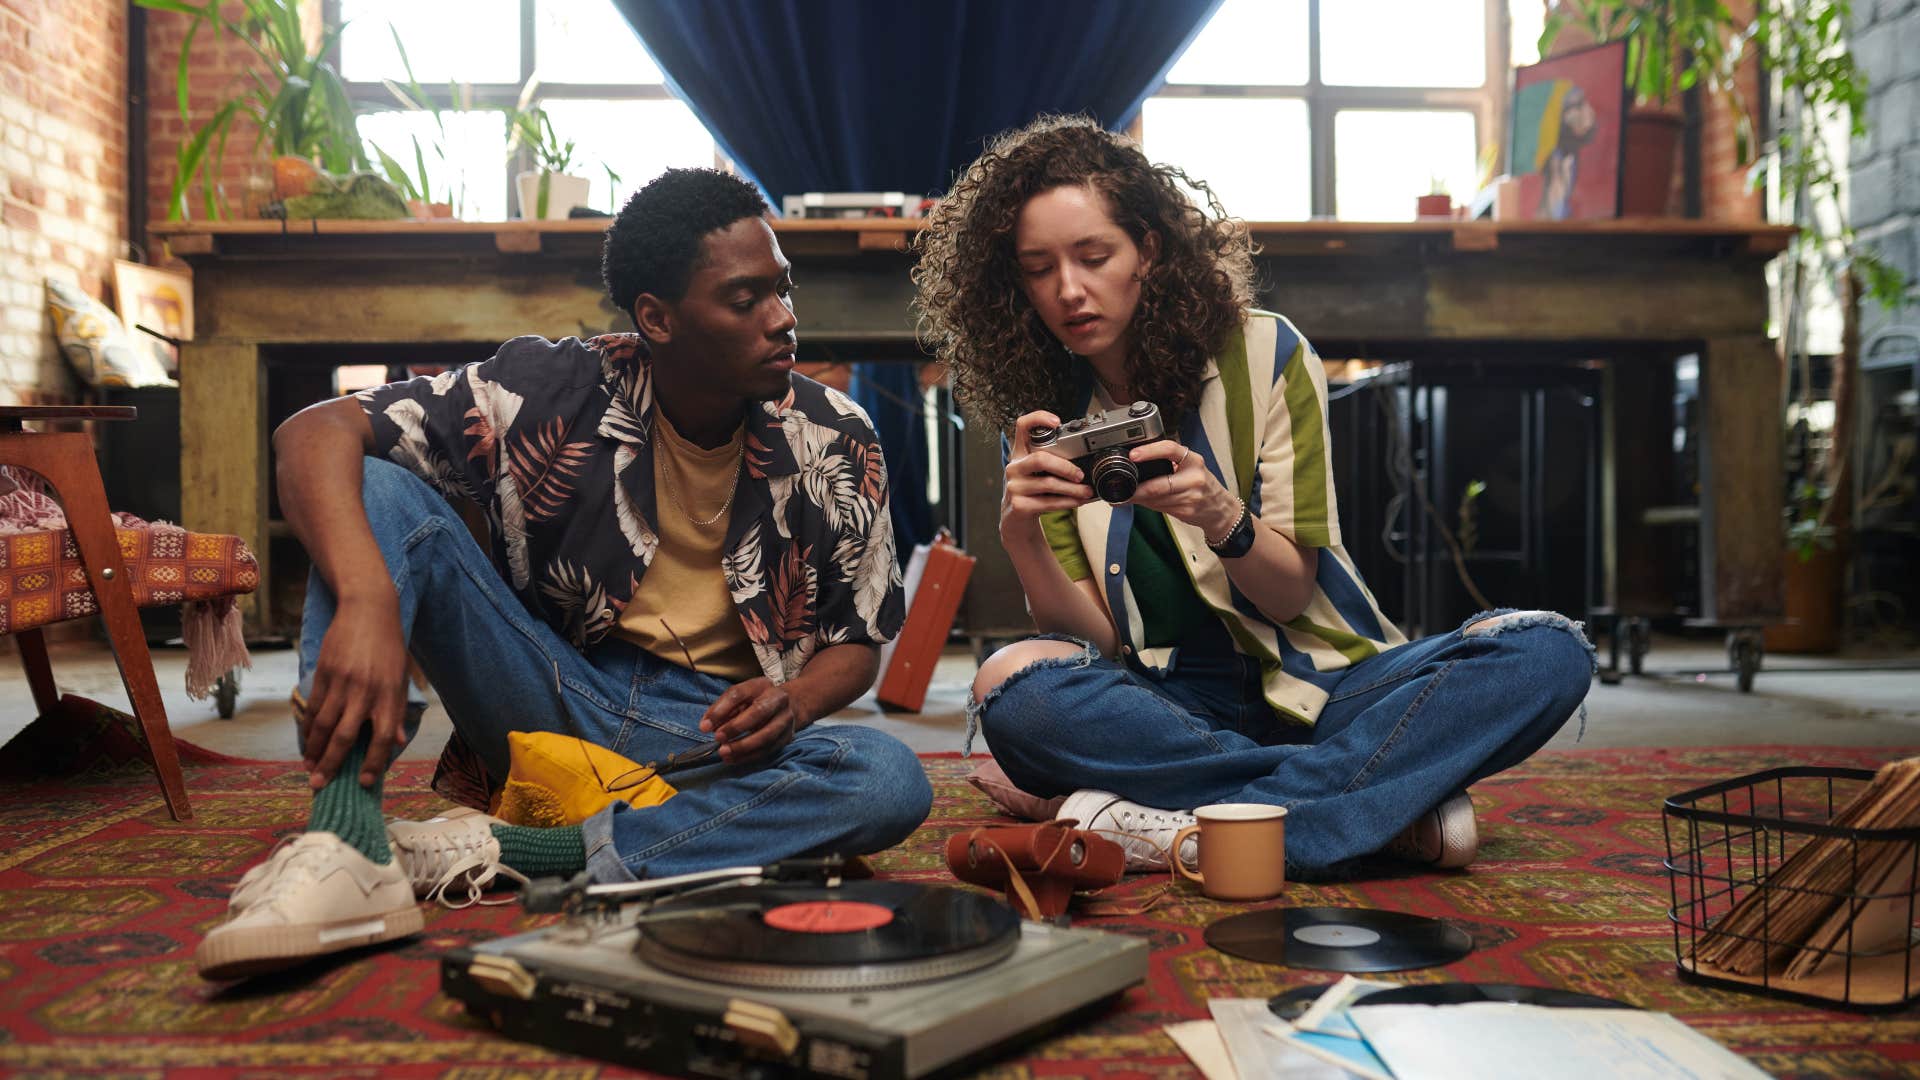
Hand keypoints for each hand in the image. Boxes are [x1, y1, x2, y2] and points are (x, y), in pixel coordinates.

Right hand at [301, 593, 409, 790]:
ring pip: (324, 724)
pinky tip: (307, 741)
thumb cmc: (389, 647)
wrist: (368, 610)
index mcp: (389, 695)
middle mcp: (365, 692)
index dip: (375, 763)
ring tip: (308, 768)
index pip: (382, 738)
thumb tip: (396, 742)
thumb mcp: (400, 678)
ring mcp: (342, 682)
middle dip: (331, 765)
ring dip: (314, 750)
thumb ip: (396, 711)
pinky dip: (309, 726)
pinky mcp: (324, 672)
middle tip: (319, 786)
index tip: (364, 782)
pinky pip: (314, 706)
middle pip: (346, 737)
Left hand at [700, 677, 813, 763]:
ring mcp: (786, 719)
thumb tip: (706, 726)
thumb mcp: (738, 698)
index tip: (705, 727)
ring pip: (766, 735)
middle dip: (736, 727)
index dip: (720, 710)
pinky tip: (734, 759)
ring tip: (724, 753)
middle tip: (718, 738)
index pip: (739, 694)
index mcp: (761, 685)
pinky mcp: (788, 737)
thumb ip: (721, 710)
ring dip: (743, 746)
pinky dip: (749, 756)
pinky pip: (768, 750)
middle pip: (759, 712)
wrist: (789, 706)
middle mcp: (778, 699)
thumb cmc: (756, 701)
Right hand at [1001, 410, 1093, 534]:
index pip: (1022, 426)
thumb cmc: (1032, 491)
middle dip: (1066, 467)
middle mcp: (1014, 467)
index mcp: (1019, 453)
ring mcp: (1014, 486)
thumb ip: (1052, 461)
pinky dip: (1068, 502)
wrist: (1016, 519)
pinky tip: (1078, 501)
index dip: (1038, 419)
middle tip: (1080, 475)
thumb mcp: (1036, 472)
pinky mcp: (1019, 505)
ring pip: (1048, 483)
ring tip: (1087, 491)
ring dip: (1073, 489)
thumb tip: (1086, 459)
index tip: (1057, 422)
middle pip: (1040, 458)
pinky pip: (1049, 502)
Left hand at [1125, 439, 1240, 535]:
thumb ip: (1169, 463)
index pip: (1170, 449)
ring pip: (1156, 498)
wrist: (1220, 508)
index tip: (1133, 455)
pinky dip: (1146, 505)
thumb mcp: (1191, 467)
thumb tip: (1137, 463)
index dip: (1149, 451)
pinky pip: (1159, 507)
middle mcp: (1194, 477)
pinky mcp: (1186, 511)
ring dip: (1138, 498)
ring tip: (1126, 496)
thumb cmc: (1201, 484)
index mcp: (1193, 460)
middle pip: (1159, 484)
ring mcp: (1191, 496)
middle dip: (1137, 488)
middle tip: (1121, 487)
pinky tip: (1140, 502)